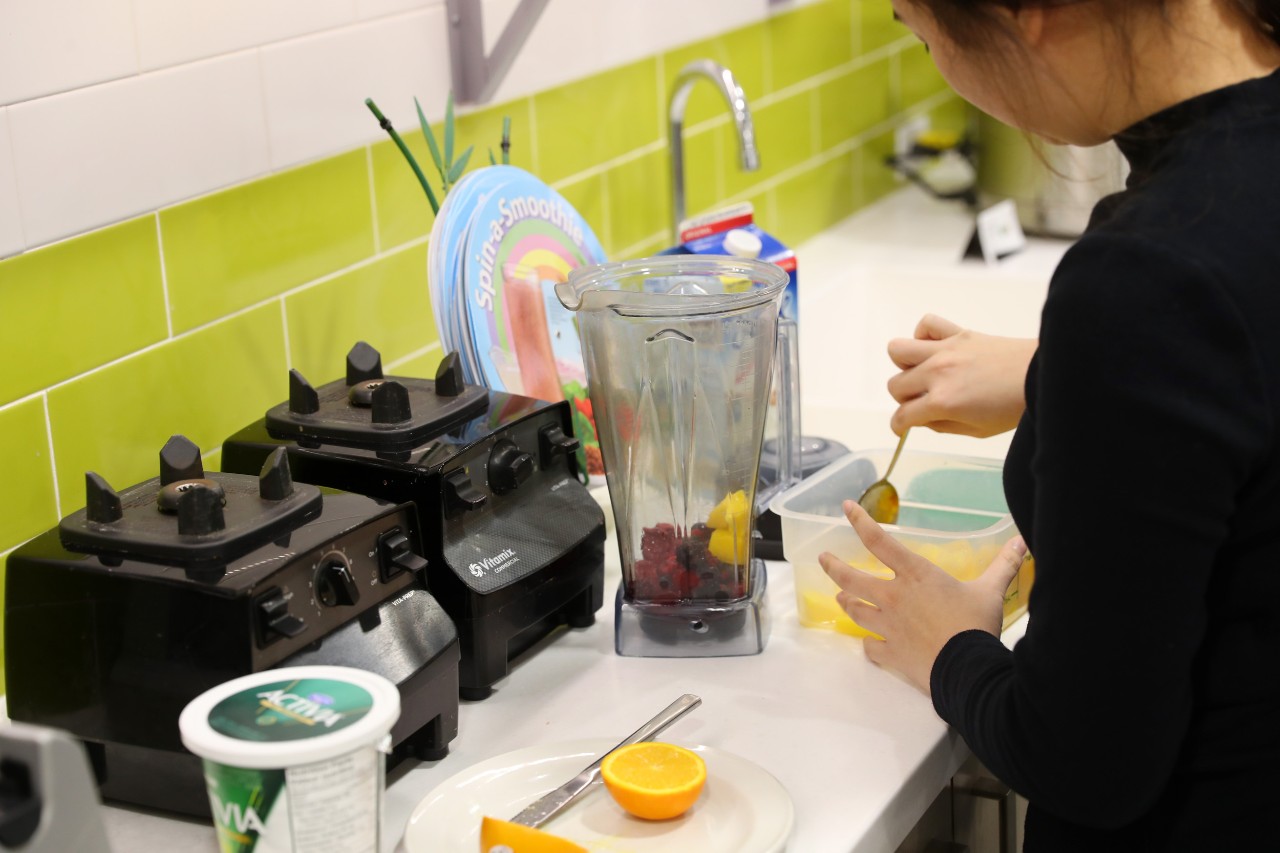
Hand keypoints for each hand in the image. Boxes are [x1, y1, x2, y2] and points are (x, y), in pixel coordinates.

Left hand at [818, 500, 1027, 693]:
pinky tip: (867, 644)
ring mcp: (887, 626)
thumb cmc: (975, 626)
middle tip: (823, 559)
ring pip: (855, 610)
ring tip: (840, 596)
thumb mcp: (991, 590)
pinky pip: (869, 647)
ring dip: (846, 601)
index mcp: (915, 575)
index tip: (846, 509)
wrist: (967, 670)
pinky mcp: (889, 653)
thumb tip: (1023, 541)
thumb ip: (1004, 564)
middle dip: (833, 567)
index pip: (879, 541)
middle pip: (852, 578)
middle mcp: (894, 597)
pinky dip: (867, 644)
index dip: (860, 522)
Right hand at [887, 314, 1036, 437]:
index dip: (899, 426)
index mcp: (942, 402)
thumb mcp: (976, 431)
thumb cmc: (1014, 407)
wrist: (1042, 376)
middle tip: (923, 402)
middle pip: (895, 385)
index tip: (903, 427)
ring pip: (898, 350)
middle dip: (904, 399)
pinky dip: (924, 335)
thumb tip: (922, 418)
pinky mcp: (958, 333)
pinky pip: (927, 324)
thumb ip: (942, 425)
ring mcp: (945, 350)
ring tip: (923, 373)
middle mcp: (937, 373)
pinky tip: (936, 349)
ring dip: (905, 366)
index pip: (902, 416)